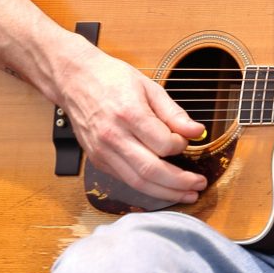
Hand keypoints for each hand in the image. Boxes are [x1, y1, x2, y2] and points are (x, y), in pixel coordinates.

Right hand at [57, 47, 207, 203]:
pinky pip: (125, 179)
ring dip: (165, 193)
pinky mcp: (97, 160)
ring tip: (187, 194)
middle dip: (179, 183)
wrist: (74, 80)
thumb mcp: (149, 87)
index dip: (180, 146)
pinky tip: (163, 187)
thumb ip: (173, 113)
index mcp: (129, 114)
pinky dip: (147, 187)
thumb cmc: (112, 78)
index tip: (188, 141)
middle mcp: (113, 137)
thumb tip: (197, 131)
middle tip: (199, 185)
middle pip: (150, 170)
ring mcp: (102, 151)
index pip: (162, 143)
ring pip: (137, 182)